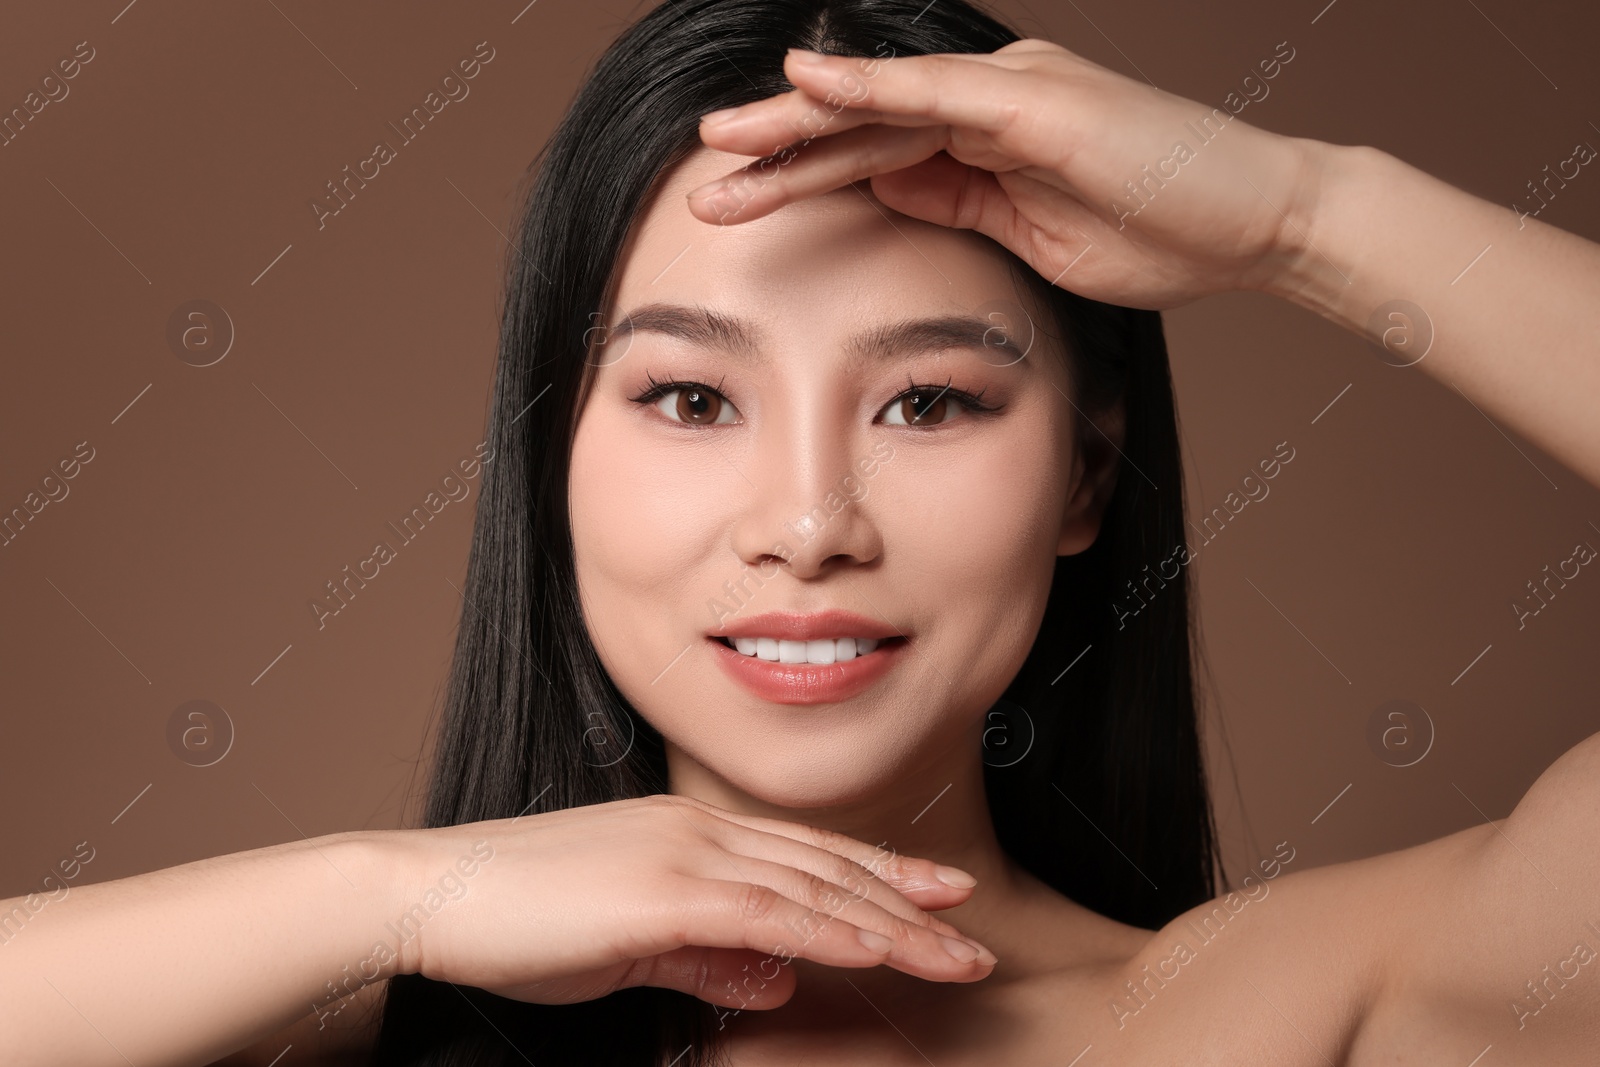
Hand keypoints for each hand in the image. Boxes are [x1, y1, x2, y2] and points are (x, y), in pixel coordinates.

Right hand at [392, 794, 994, 1008]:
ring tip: (955, 952)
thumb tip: (773, 977)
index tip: (934, 896)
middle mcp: (700, 834)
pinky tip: (881, 950)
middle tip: (973, 929)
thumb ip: (702, 957)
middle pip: (827, 869)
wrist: (434, 893)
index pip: (805, 856)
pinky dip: (833, 932)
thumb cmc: (517, 918)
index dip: (877, 876)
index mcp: (691, 837)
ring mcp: (685, 857)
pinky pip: (769, 915)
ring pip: (814, 889)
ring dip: (893, 922)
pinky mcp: (664, 892)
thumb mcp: (624, 947)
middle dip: (908, 903)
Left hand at [688, 39, 1324, 310]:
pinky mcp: (1033, 99)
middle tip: (705, 174)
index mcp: (986, 142)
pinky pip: (931, 96)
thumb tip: (887, 191)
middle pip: (861, 127)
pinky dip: (865, 91)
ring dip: (797, 126)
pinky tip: (803, 87)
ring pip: (880, 109)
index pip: (875, 156)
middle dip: (779, 152)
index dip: (804, 176)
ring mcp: (1011, 92)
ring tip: (721, 142)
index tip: (740, 203)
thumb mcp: (1030, 236)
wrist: (1256, 226)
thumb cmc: (1160, 236)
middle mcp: (989, 103)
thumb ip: (959, 205)